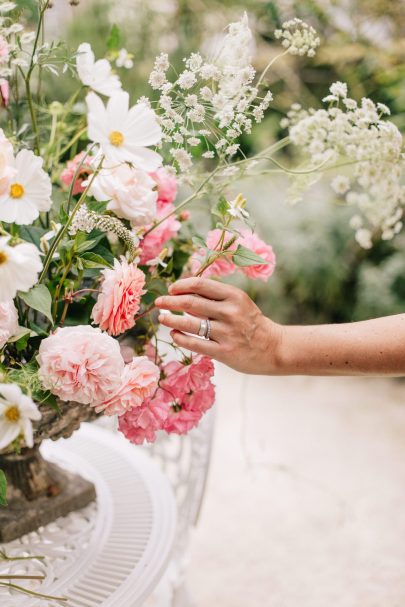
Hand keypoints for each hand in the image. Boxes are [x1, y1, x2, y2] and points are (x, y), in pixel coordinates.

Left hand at [155, 277, 282, 374]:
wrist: (274, 347)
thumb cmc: (251, 323)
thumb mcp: (239, 303)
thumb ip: (215, 298)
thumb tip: (184, 294)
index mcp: (234, 295)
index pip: (200, 284)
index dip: (182, 285)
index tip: (172, 289)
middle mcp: (230, 312)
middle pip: (191, 303)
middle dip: (171, 301)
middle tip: (159, 302)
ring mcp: (226, 333)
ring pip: (190, 324)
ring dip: (171, 319)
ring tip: (162, 318)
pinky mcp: (223, 352)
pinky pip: (195, 343)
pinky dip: (180, 338)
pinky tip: (174, 335)